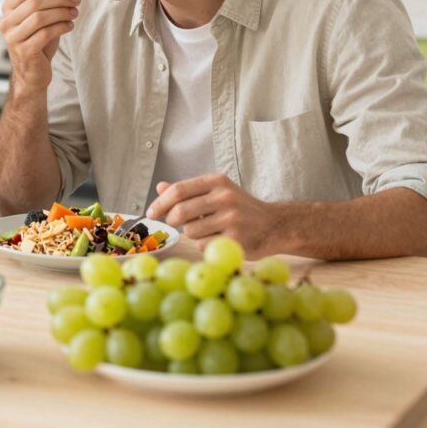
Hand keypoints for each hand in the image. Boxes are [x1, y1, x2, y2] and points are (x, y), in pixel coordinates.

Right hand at [0, 0, 79, 92]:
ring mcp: (13, 37)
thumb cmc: (37, 42)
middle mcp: (6, 22)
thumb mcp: (40, 18)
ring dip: (62, 12)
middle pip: (35, 2)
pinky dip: (61, 27)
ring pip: (40, 17)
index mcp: (8, 9)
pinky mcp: (24, 51)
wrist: (31, 73)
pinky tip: (69, 26)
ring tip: (74, 13)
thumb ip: (47, 1)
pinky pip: (46, 33)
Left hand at [146, 173, 281, 257]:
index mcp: (217, 181)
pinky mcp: (236, 239)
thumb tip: (160, 188)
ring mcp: (232, 219)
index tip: (150, 213)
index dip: (160, 203)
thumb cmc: (240, 208)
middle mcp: (225, 197)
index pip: (179, 190)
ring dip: (192, 234)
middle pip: (180, 212)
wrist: (276, 225)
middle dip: (171, 220)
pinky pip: (203, 246)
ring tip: (208, 230)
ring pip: (190, 231)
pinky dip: (204, 245)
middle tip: (174, 223)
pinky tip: (218, 239)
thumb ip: (188, 190)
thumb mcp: (217, 192)